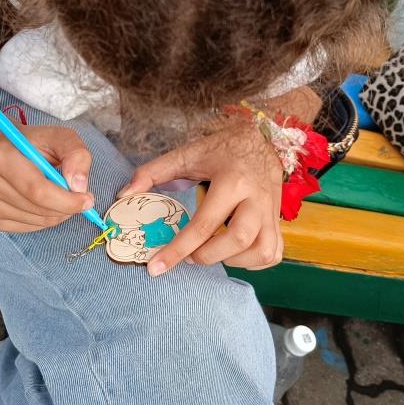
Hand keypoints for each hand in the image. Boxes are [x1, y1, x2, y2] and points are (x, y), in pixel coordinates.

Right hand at [0, 125, 94, 231]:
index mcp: (3, 157)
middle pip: (39, 209)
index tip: (87, 200)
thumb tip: (79, 187)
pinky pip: (30, 227)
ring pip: (37, 221)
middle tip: (80, 199)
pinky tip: (44, 203)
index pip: (38, 190)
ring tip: (60, 195)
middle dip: (67, 207)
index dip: (67, 200)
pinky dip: (45, 219)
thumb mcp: (57, 137)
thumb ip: (75, 154)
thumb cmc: (31, 143)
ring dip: (58, 213)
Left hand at [120, 120, 283, 274]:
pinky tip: (233, 254)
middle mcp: (256, 198)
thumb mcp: (187, 154)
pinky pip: (273, 253)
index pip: (203, 224)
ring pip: (261, 250)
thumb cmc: (222, 148)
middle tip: (188, 256)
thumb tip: (125, 195)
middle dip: (207, 256)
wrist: (263, 138)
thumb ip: (153, 172)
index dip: (177, 250)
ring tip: (211, 253)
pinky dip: (252, 262)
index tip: (156, 267)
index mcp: (231, 181)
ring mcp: (271, 211)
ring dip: (233, 261)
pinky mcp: (278, 220)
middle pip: (237, 240)